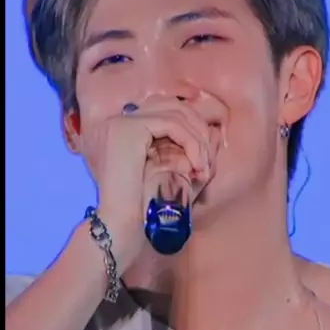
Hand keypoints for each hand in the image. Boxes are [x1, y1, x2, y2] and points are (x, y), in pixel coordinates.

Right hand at [79, 97, 213, 272]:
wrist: (120, 224)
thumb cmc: (143, 207)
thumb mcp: (164, 169)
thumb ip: (180, 148)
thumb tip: (213, 131)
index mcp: (120, 129)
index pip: (162, 110)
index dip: (189, 128)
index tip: (202, 157)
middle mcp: (117, 120)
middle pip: (170, 105)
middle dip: (197, 130)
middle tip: (207, 161)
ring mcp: (121, 122)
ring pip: (175, 113)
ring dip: (197, 140)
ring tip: (203, 167)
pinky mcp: (129, 128)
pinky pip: (173, 124)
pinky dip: (191, 143)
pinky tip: (196, 165)